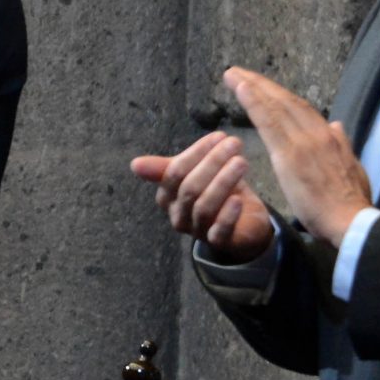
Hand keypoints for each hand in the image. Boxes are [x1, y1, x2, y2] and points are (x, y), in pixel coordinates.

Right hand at [130, 129, 276, 263]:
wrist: (244, 222)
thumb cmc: (217, 192)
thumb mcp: (195, 174)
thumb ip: (170, 166)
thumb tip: (134, 164)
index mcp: (167, 197)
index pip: (174, 172)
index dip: (196, 153)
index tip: (220, 137)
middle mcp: (178, 215)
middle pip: (189, 188)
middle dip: (212, 162)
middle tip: (234, 144)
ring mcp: (197, 230)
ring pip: (204, 207)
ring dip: (223, 181)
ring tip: (241, 162)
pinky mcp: (219, 242)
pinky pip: (219, 231)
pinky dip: (228, 215)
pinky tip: (239, 199)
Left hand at [224, 67, 372, 248]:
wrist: (352, 221)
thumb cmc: (350, 203)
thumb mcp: (352, 169)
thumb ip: (342, 146)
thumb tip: (336, 124)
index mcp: (330, 137)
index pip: (300, 108)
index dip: (279, 95)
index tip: (262, 85)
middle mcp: (317, 133)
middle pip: (285, 101)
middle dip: (261, 85)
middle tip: (239, 72)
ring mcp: (304, 141)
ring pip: (275, 106)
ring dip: (253, 87)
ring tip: (233, 75)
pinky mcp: (291, 154)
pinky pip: (269, 122)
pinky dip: (254, 102)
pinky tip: (240, 88)